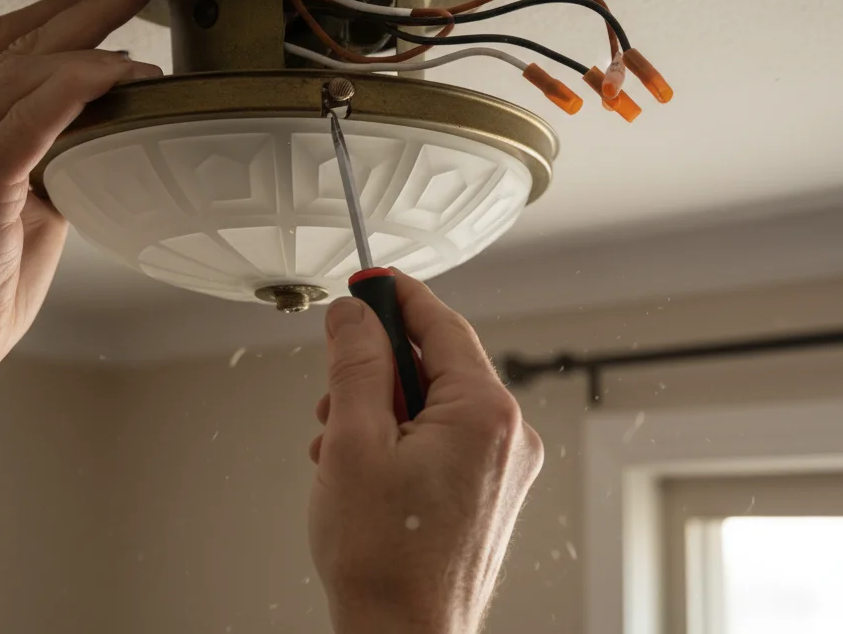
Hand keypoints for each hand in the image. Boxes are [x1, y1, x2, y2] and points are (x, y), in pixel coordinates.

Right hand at [0, 0, 160, 391]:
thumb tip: (107, 143)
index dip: (59, 15)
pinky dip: (76, 91)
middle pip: (17, 46)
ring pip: (24, 74)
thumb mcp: (16, 213)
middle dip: (84, 7)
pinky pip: (28, 121)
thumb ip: (50, 168)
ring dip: (92, 47)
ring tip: (144, 38)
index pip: (2, 50)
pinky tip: (115, 76)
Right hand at [309, 272, 543, 633]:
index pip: (443, 324)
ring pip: (436, 406)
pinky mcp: (491, 494)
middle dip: (378, 373)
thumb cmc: (385, 561)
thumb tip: (355, 317)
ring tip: (340, 448)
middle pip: (438, 366)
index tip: (368, 282)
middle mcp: (509, 437)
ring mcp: (504, 469)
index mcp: (486, 414)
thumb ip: (357, 365)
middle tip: (333, 395)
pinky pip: (446, 441)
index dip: (398, 298)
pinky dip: (402, 442)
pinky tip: (364, 470)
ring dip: (383, 413)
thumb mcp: (354, 441)